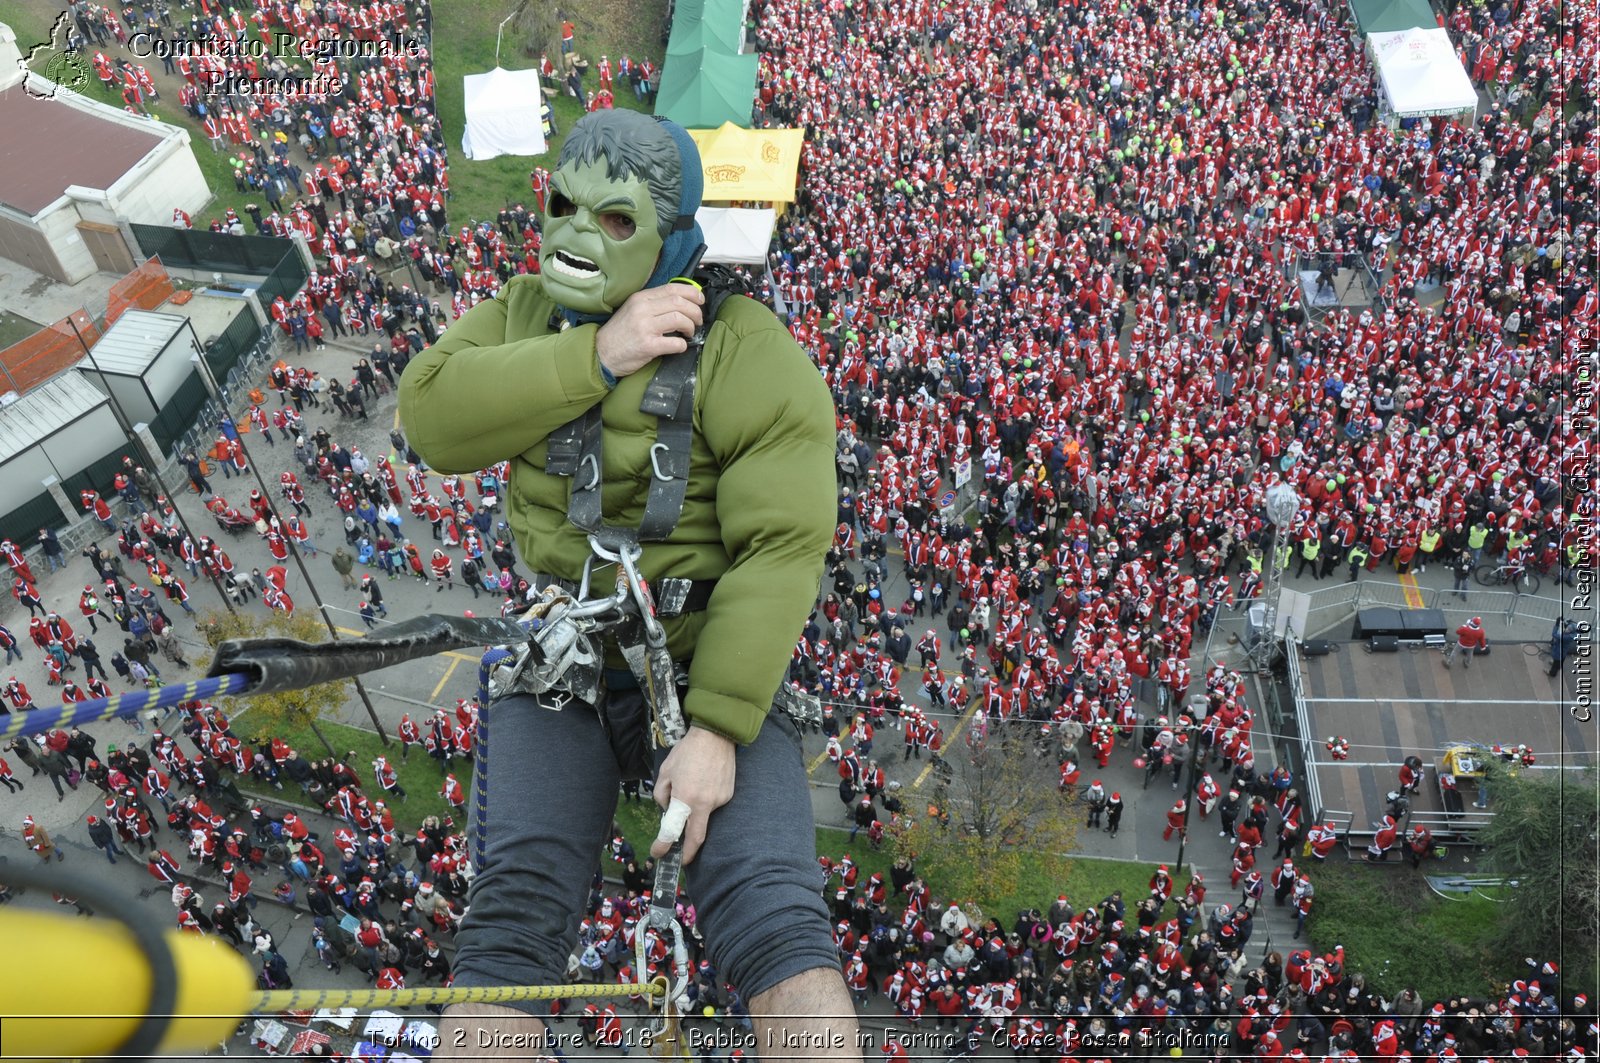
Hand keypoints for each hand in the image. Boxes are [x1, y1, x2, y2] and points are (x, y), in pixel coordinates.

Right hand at [595, 284, 704, 378]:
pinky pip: (675, 343)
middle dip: (695, 311)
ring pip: (680, 319)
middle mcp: (642, 309)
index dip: (692, 293)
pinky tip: (679, 346)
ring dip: (691, 327)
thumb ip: (653, 303)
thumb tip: (681, 301)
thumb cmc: (620, 333)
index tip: (700, 300)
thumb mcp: (633, 310)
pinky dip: (683, 345)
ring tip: (689, 333)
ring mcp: (644, 327)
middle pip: (680, 302)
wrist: (601, 353)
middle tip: (698, 321)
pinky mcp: (647, 345)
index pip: (673, 288)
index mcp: (641, 298)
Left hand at [651, 726, 735, 864]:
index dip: (663, 845)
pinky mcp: (728, 795)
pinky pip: (713, 804)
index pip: (673, 830)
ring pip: (704, 816)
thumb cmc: (687, 751)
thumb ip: (662, 795)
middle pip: (697, 837)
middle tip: (681, 857)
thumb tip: (668, 809)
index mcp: (686, 798)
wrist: (716, 736)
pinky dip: (705, 800)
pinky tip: (703, 783)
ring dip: (695, 811)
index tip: (658, 852)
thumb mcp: (665, 772)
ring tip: (692, 786)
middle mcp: (705, 803)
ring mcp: (720, 800)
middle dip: (689, 852)